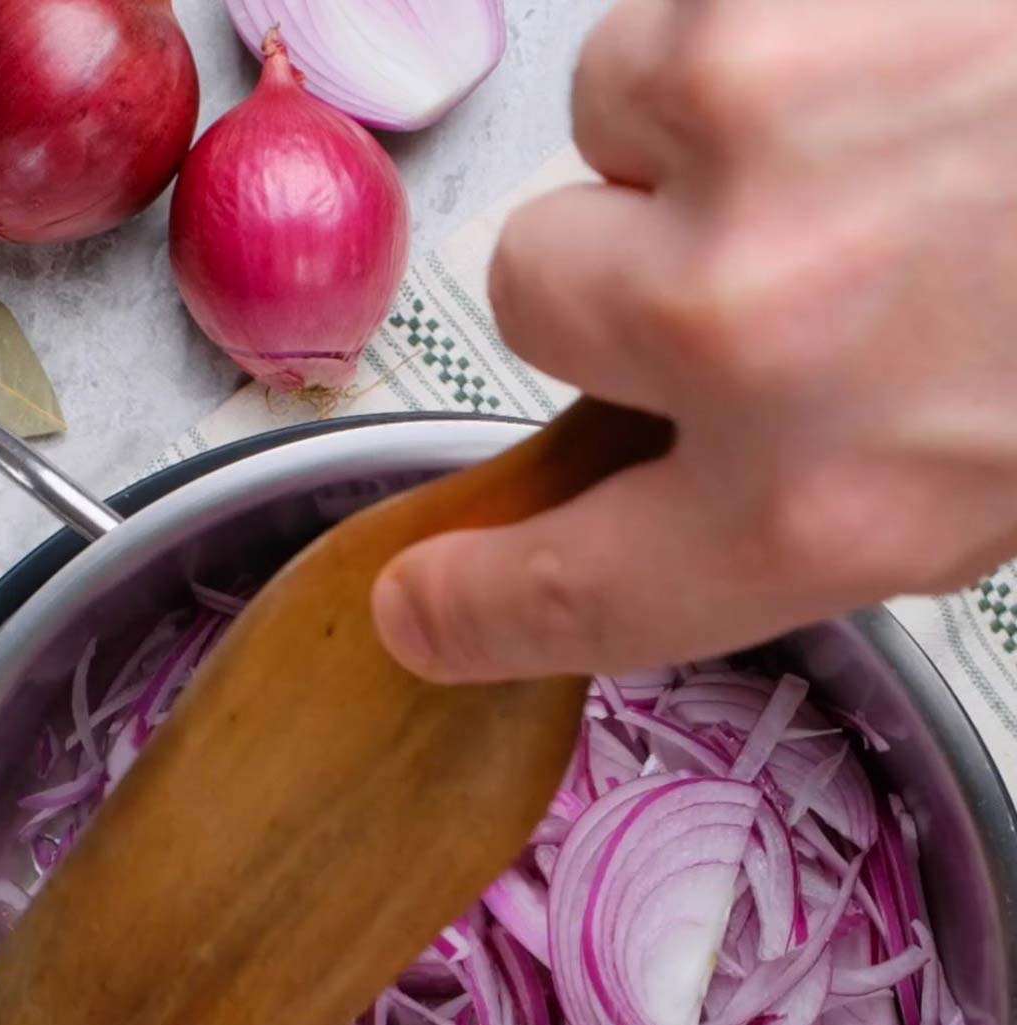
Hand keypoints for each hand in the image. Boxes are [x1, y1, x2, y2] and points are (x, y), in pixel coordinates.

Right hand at [372, 0, 1016, 683]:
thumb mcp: (975, 485)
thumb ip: (794, 503)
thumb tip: (668, 478)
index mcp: (816, 507)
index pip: (570, 593)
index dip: (478, 604)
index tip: (421, 606)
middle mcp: (747, 344)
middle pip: (536, 306)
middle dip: (626, 276)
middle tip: (774, 248)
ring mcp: (734, 156)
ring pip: (594, 147)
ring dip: (695, 147)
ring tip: (862, 135)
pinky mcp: (743, 11)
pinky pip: (658, 37)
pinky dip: (743, 49)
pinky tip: (873, 61)